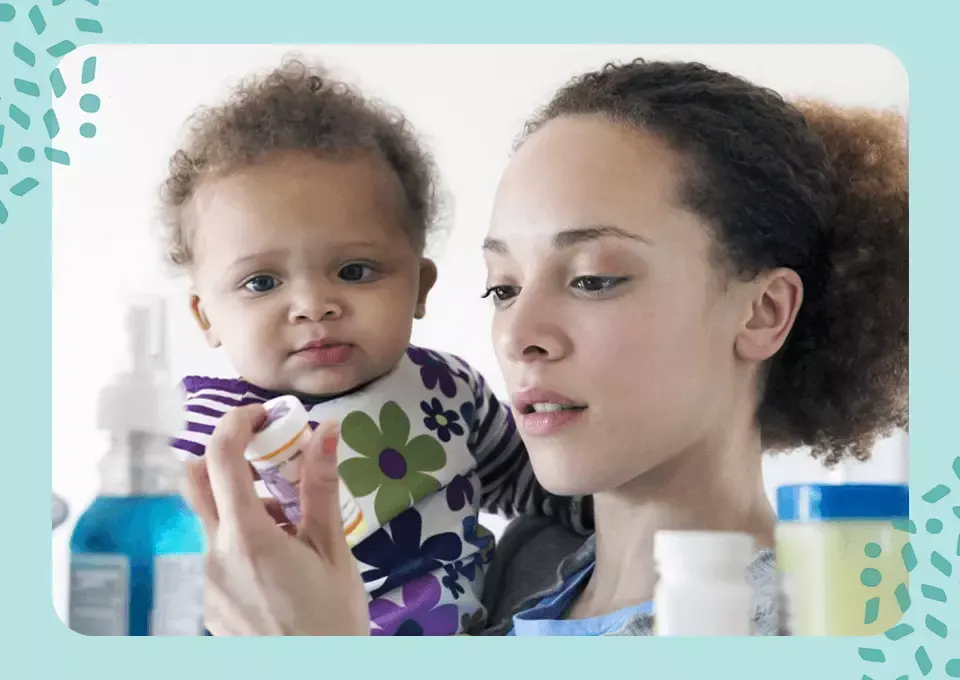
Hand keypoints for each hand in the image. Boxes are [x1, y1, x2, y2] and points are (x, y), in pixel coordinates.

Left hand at [182, 405, 368, 635]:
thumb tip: (326, 430)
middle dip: (226, 457)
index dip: (238, 423)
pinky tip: (277, 563)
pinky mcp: (207, 603)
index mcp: (247, 537)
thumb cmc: (332, 618)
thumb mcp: (333, 550)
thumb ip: (322, 487)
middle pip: (195, 480)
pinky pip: (214, 554)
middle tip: (269, 462)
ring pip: (208, 520)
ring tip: (289, 526)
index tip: (264, 416)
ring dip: (240, 503)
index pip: (221, 457)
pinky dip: (239, 540)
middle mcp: (213, 555)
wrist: (315, 677)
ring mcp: (206, 581)